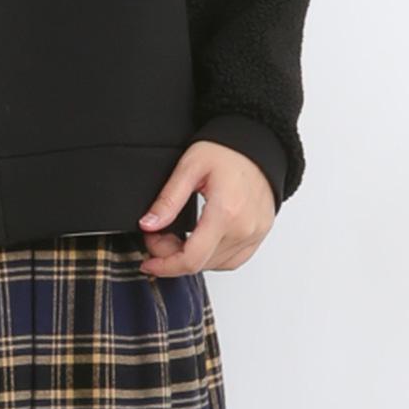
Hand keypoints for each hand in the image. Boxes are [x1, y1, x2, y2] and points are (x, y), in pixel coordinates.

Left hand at [136, 140, 275, 275]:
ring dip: (191, 258)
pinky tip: (198, 242)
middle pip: (202, 264)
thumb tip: (148, 225)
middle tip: (157, 236)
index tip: (148, 261)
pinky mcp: (259, 235)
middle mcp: (244, 229)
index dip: (165, 265)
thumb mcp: (189, 167)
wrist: (256, 143)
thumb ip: (168, 199)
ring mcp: (254, 234)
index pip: (192, 259)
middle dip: (171, 257)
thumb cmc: (226, 150)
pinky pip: (233, 260)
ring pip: (216, 265)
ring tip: (176, 237)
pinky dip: (212, 257)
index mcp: (225, 212)